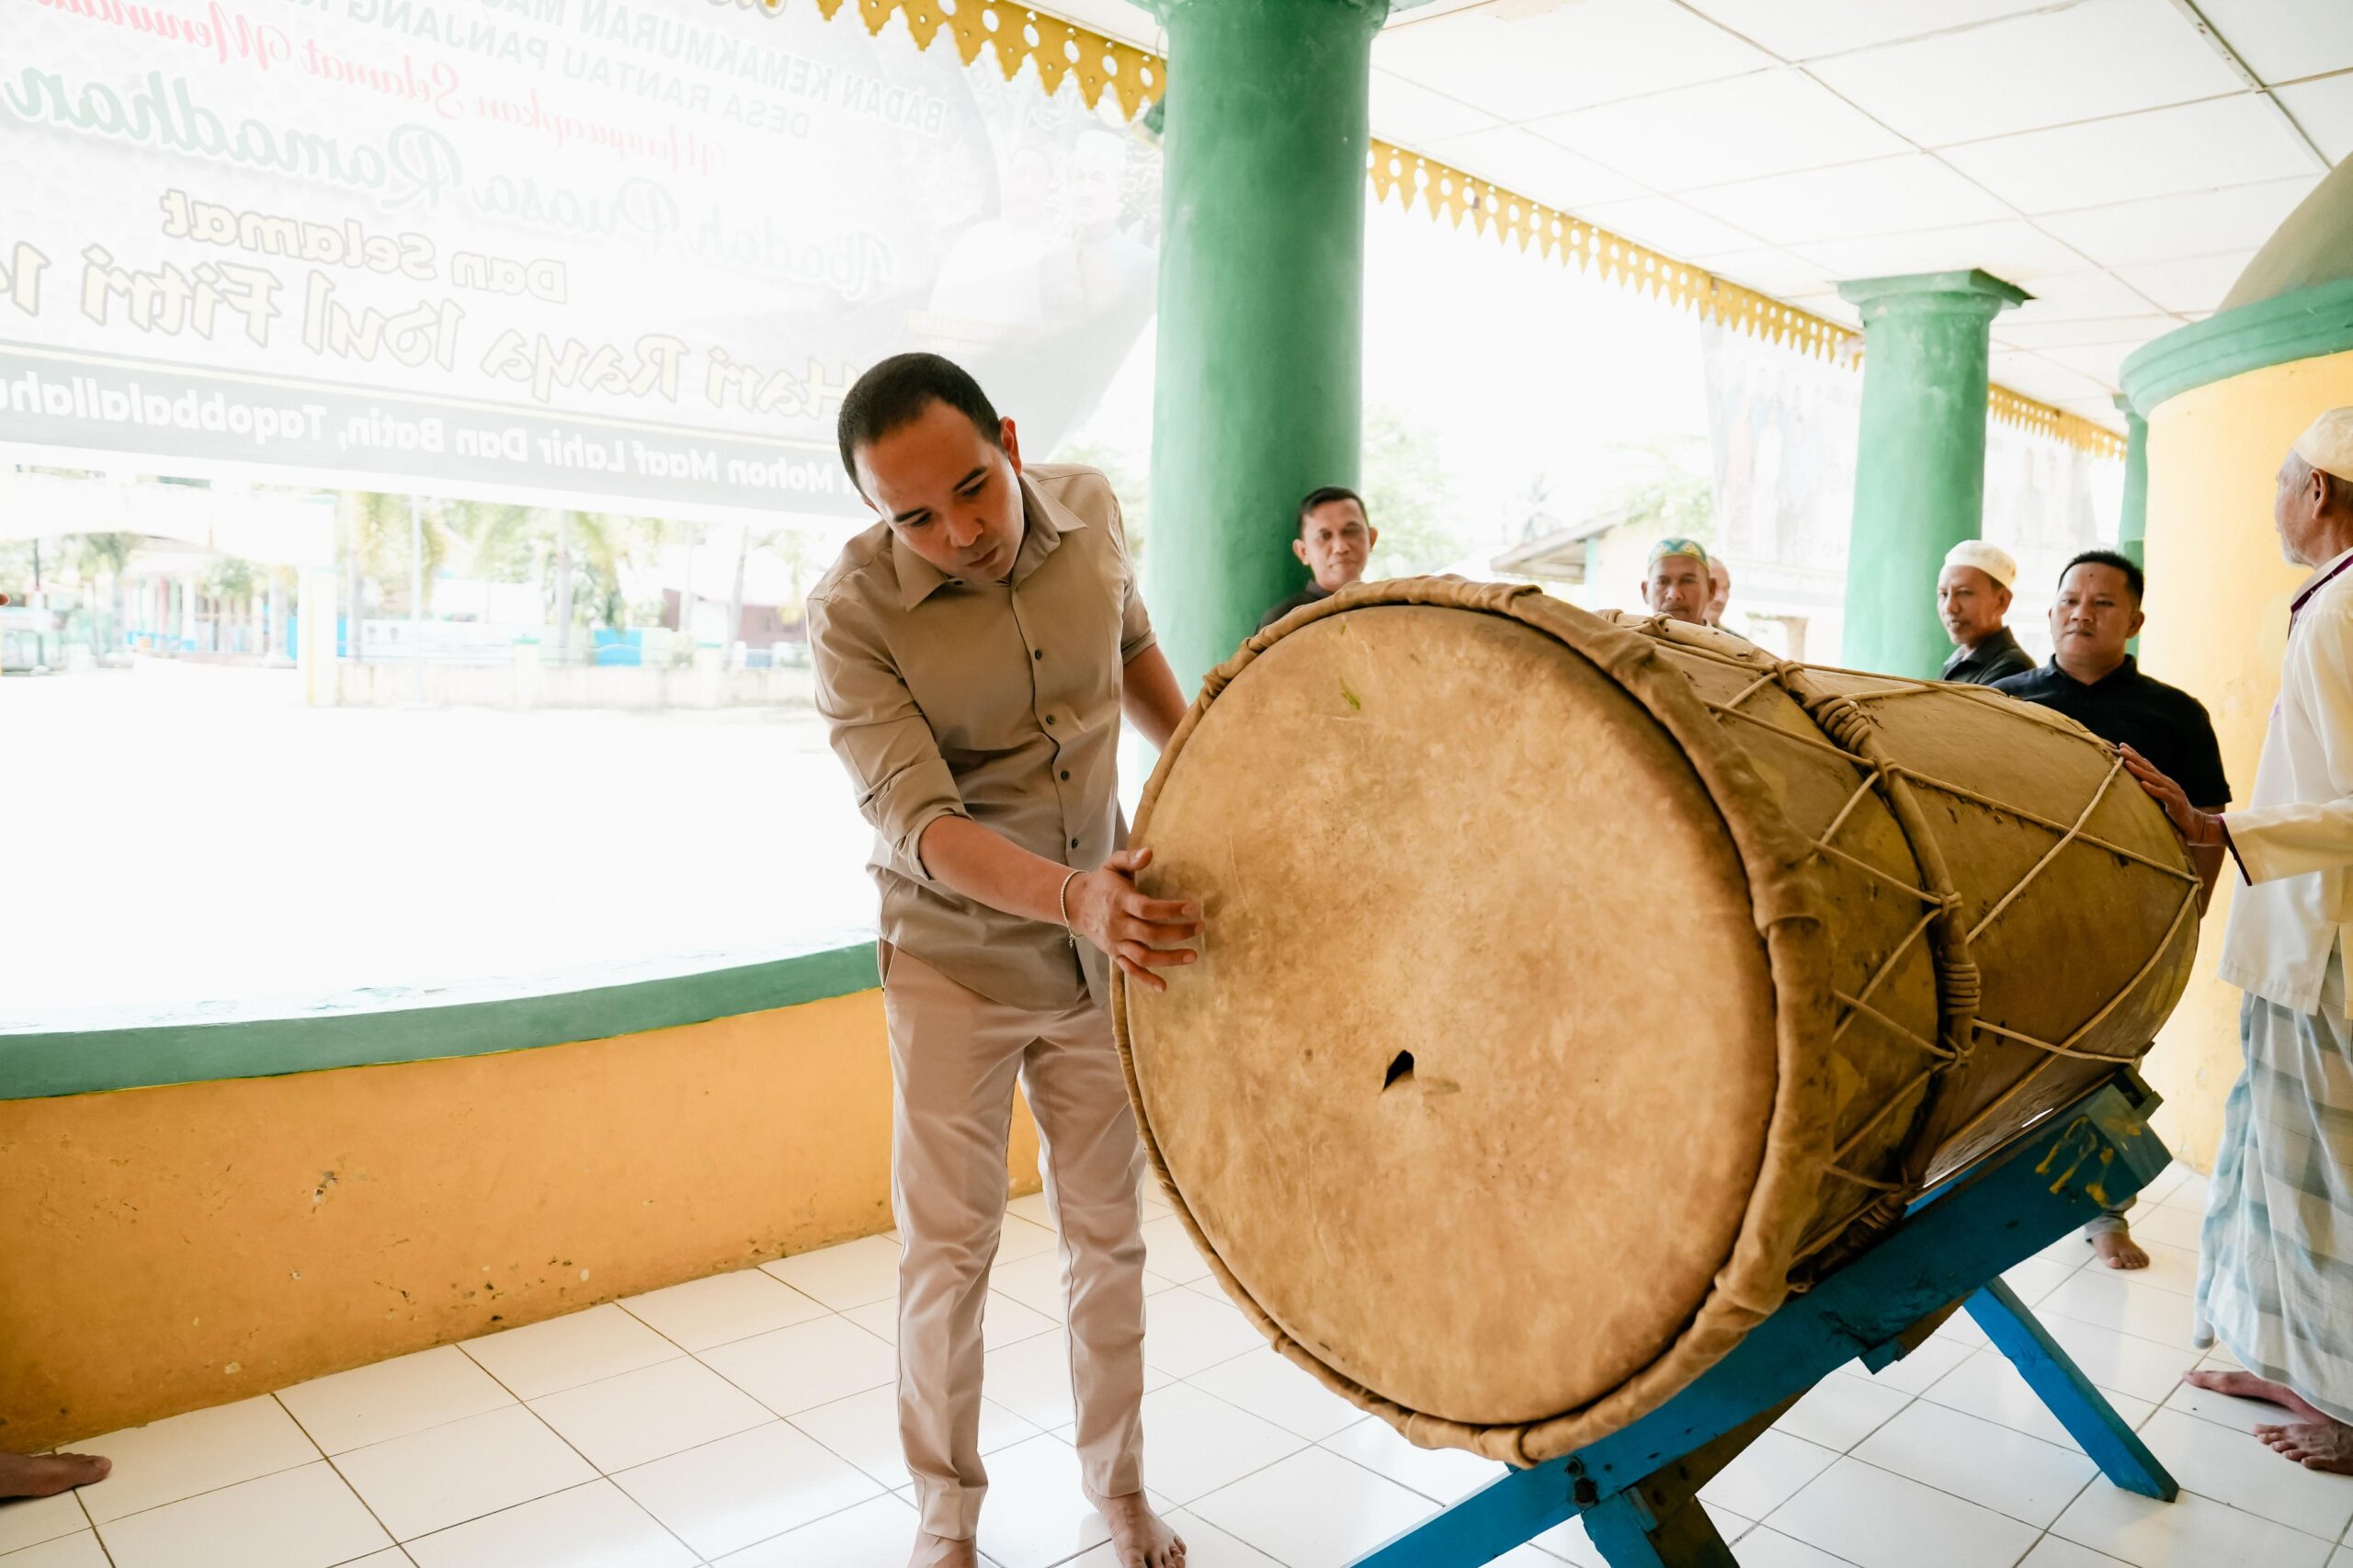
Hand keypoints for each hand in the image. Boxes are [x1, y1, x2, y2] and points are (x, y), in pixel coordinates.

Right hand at [1065, 847, 1202, 992]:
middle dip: (1177, 933)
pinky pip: (1129, 970)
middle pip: (1149, 934)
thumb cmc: (1102, 882)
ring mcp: (1115, 942)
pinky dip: (1145, 980)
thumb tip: (1150, 852)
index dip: (1170, 910)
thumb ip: (1131, 858)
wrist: (1075, 904)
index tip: (1192, 907)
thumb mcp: (1113, 864)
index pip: (1147, 909)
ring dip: (1168, 959)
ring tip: (1193, 956)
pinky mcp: (1114, 954)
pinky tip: (1163, 987)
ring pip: (1143, 956)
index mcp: (1120, 901)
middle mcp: (1117, 924)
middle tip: (1200, 928)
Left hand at [2119, 745, 2223, 846]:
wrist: (2195, 824)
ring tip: (2127, 762)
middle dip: (2134, 757)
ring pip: (2153, 778)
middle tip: (2121, 748)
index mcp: (2162, 781)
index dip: (2135, 755)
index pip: (2146, 765)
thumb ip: (2151, 788)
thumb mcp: (2160, 797)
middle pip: (2148, 768)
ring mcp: (2172, 791)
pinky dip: (2153, 789)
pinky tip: (2143, 784)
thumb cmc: (2174, 811)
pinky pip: (2163, 794)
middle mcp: (2167, 783)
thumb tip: (2136, 780)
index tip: (2122, 746)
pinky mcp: (2175, 802)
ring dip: (2140, 770)